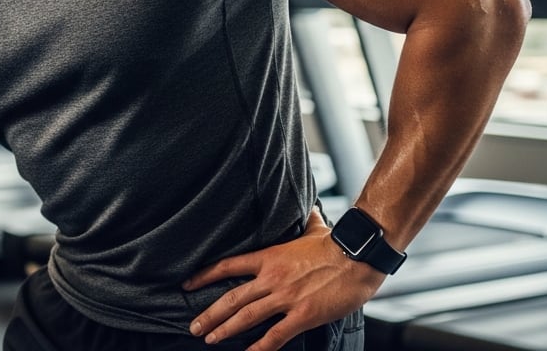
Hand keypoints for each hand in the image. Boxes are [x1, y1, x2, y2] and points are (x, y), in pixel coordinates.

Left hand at [182, 209, 383, 349]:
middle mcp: (272, 278)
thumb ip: (305, 222)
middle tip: (193, 327)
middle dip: (209, 314)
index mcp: (269, 257)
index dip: (204, 276)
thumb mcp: (314, 228)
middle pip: (231, 298)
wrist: (359, 257)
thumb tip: (308, 209)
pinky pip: (276, 335)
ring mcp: (286, 297)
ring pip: (247, 317)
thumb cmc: (337, 243)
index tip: (187, 285)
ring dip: (225, 330)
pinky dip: (260, 347)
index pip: (227, 266)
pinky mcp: (303, 315)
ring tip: (209, 339)